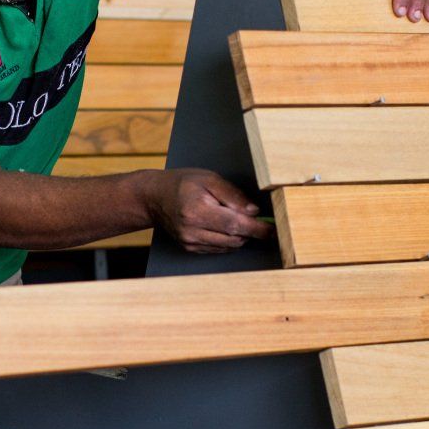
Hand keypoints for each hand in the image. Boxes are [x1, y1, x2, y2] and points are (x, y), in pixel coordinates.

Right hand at [142, 169, 273, 253]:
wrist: (154, 197)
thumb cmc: (182, 183)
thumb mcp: (209, 179)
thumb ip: (233, 195)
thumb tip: (254, 212)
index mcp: (197, 211)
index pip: (234, 224)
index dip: (257, 229)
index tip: (273, 230)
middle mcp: (192, 231)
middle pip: (234, 238)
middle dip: (250, 231)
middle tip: (259, 221)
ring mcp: (190, 242)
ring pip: (228, 246)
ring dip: (239, 235)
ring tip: (234, 218)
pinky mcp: (190, 248)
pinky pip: (218, 249)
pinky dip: (227, 239)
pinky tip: (222, 226)